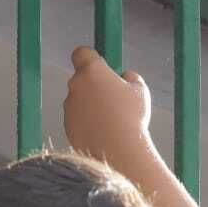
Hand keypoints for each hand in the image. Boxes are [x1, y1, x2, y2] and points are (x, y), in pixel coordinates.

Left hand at [64, 46, 154, 165]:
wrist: (118, 153)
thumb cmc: (132, 118)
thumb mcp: (140, 91)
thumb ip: (130, 77)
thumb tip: (125, 77)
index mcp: (93, 70)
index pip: (82, 53)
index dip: (90, 58)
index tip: (100, 66)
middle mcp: (76, 85)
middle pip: (82, 79)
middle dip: (94, 86)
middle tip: (114, 99)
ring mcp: (69, 106)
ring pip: (79, 101)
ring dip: (91, 106)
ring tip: (112, 121)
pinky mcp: (67, 126)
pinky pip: (78, 119)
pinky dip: (87, 123)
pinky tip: (104, 133)